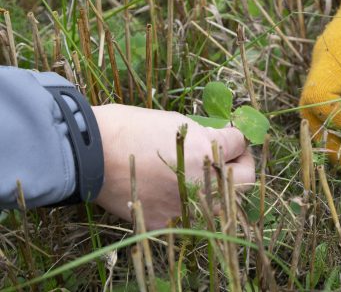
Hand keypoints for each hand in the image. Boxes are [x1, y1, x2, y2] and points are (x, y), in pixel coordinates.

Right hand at [92, 104, 254, 228]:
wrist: (90, 153)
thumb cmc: (130, 127)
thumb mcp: (175, 120)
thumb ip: (204, 135)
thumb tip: (222, 139)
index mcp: (207, 149)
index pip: (240, 143)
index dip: (238, 137)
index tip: (232, 137)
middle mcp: (204, 181)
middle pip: (247, 179)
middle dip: (242, 163)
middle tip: (231, 156)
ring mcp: (188, 206)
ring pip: (225, 202)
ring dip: (222, 186)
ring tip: (206, 174)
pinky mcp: (170, 222)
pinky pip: (194, 215)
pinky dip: (191, 202)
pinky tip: (178, 190)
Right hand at [300, 0, 340, 162]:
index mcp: (331, 59)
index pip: (318, 100)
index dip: (339, 121)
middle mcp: (320, 62)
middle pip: (309, 107)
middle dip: (325, 136)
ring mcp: (323, 62)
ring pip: (314, 103)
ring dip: (329, 129)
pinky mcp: (331, 62)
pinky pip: (325, 93)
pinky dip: (334, 113)